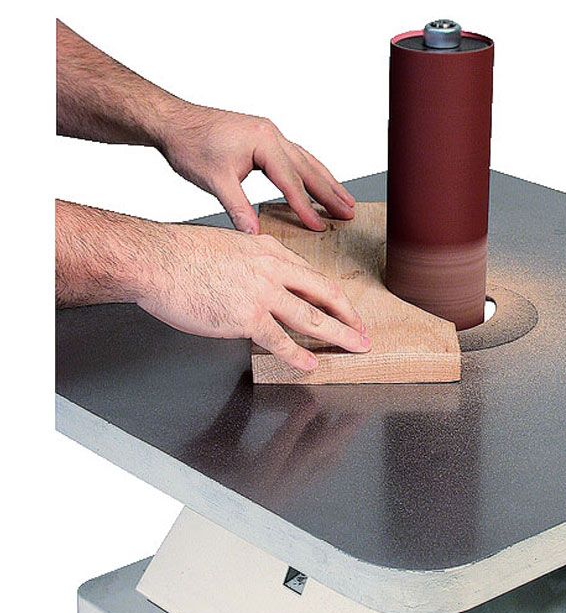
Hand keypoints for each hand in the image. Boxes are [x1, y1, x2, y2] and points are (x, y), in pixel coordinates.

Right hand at [138, 222, 369, 370]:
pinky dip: (298, 355)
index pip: (312, 276)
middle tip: (364, 333)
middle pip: (324, 295)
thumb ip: (251, 265)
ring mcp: (261, 293)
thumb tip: (259, 283)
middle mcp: (271, 269)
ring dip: (339, 336)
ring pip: (312, 318)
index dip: (335, 297)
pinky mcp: (245, 316)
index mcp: (268, 251)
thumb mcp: (227, 248)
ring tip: (355, 348)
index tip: (346, 309)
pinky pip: (280, 340)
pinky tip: (310, 365)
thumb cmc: (180, 255)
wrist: (154, 260)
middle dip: (350, 317)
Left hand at [159, 104, 354, 233]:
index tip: (320, 226)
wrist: (171, 121)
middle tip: (349, 213)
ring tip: (344, 200)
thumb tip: (254, 235)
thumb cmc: (190, 144)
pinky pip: (294, 157)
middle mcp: (271, 134)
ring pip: (306, 161)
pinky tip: (317, 183)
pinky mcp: (262, 138)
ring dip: (326, 181)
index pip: (291, 181)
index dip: (306, 207)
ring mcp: (268, 135)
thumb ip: (238, 208)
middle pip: (308, 168)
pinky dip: (308, 173)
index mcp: (263, 142)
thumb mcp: (215, 181)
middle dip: (331, 192)